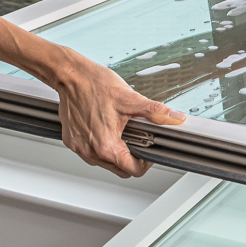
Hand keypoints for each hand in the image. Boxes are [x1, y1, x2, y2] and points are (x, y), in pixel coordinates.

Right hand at [52, 50, 185, 177]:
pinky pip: (90, 151)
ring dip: (115, 151)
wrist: (70, 75)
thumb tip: (175, 118)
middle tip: (136, 138)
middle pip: (119, 169)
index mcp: (106, 146)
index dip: (145, 162)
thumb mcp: (130, 98)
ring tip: (120, 130)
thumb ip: (155, 112)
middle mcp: (90, 151)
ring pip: (104, 162)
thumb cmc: (94, 84)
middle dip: (131, 157)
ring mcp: (79, 147)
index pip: (132, 170)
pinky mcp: (71, 141)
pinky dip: (99, 144)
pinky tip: (104, 127)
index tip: (148, 150)